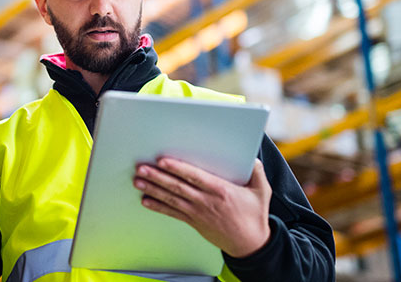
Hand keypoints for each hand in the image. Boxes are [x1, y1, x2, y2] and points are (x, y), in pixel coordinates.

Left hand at [133, 157, 271, 257]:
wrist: (250, 244)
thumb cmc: (254, 216)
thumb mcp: (262, 191)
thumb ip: (257, 172)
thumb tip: (253, 157)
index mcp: (220, 190)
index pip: (194, 177)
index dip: (178, 168)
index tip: (163, 161)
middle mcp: (205, 201)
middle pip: (177, 187)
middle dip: (158, 177)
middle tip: (141, 168)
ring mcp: (198, 212)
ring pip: (171, 199)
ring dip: (153, 189)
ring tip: (138, 181)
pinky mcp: (194, 222)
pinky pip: (173, 213)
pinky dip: (158, 207)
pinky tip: (145, 201)